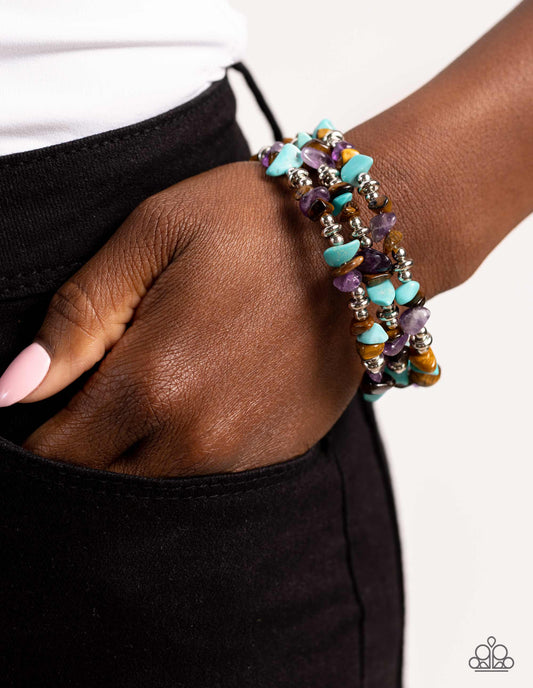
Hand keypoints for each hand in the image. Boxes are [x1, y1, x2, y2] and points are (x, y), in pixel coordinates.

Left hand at [18, 161, 363, 476]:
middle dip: (80, 448)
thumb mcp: (153, 235)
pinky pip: (204, 481)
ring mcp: (242, 455)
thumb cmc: (256, 223)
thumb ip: (78, 315)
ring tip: (148, 390)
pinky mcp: (277, 455)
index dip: (34, 433)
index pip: (55, 450)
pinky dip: (183, 454)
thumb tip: (13, 387)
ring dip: (132, 454)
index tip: (41, 405)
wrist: (365, 243)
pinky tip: (196, 398)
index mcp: (151, 380)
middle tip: (92, 392)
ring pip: (150, 488)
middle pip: (99, 480)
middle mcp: (195, 436)